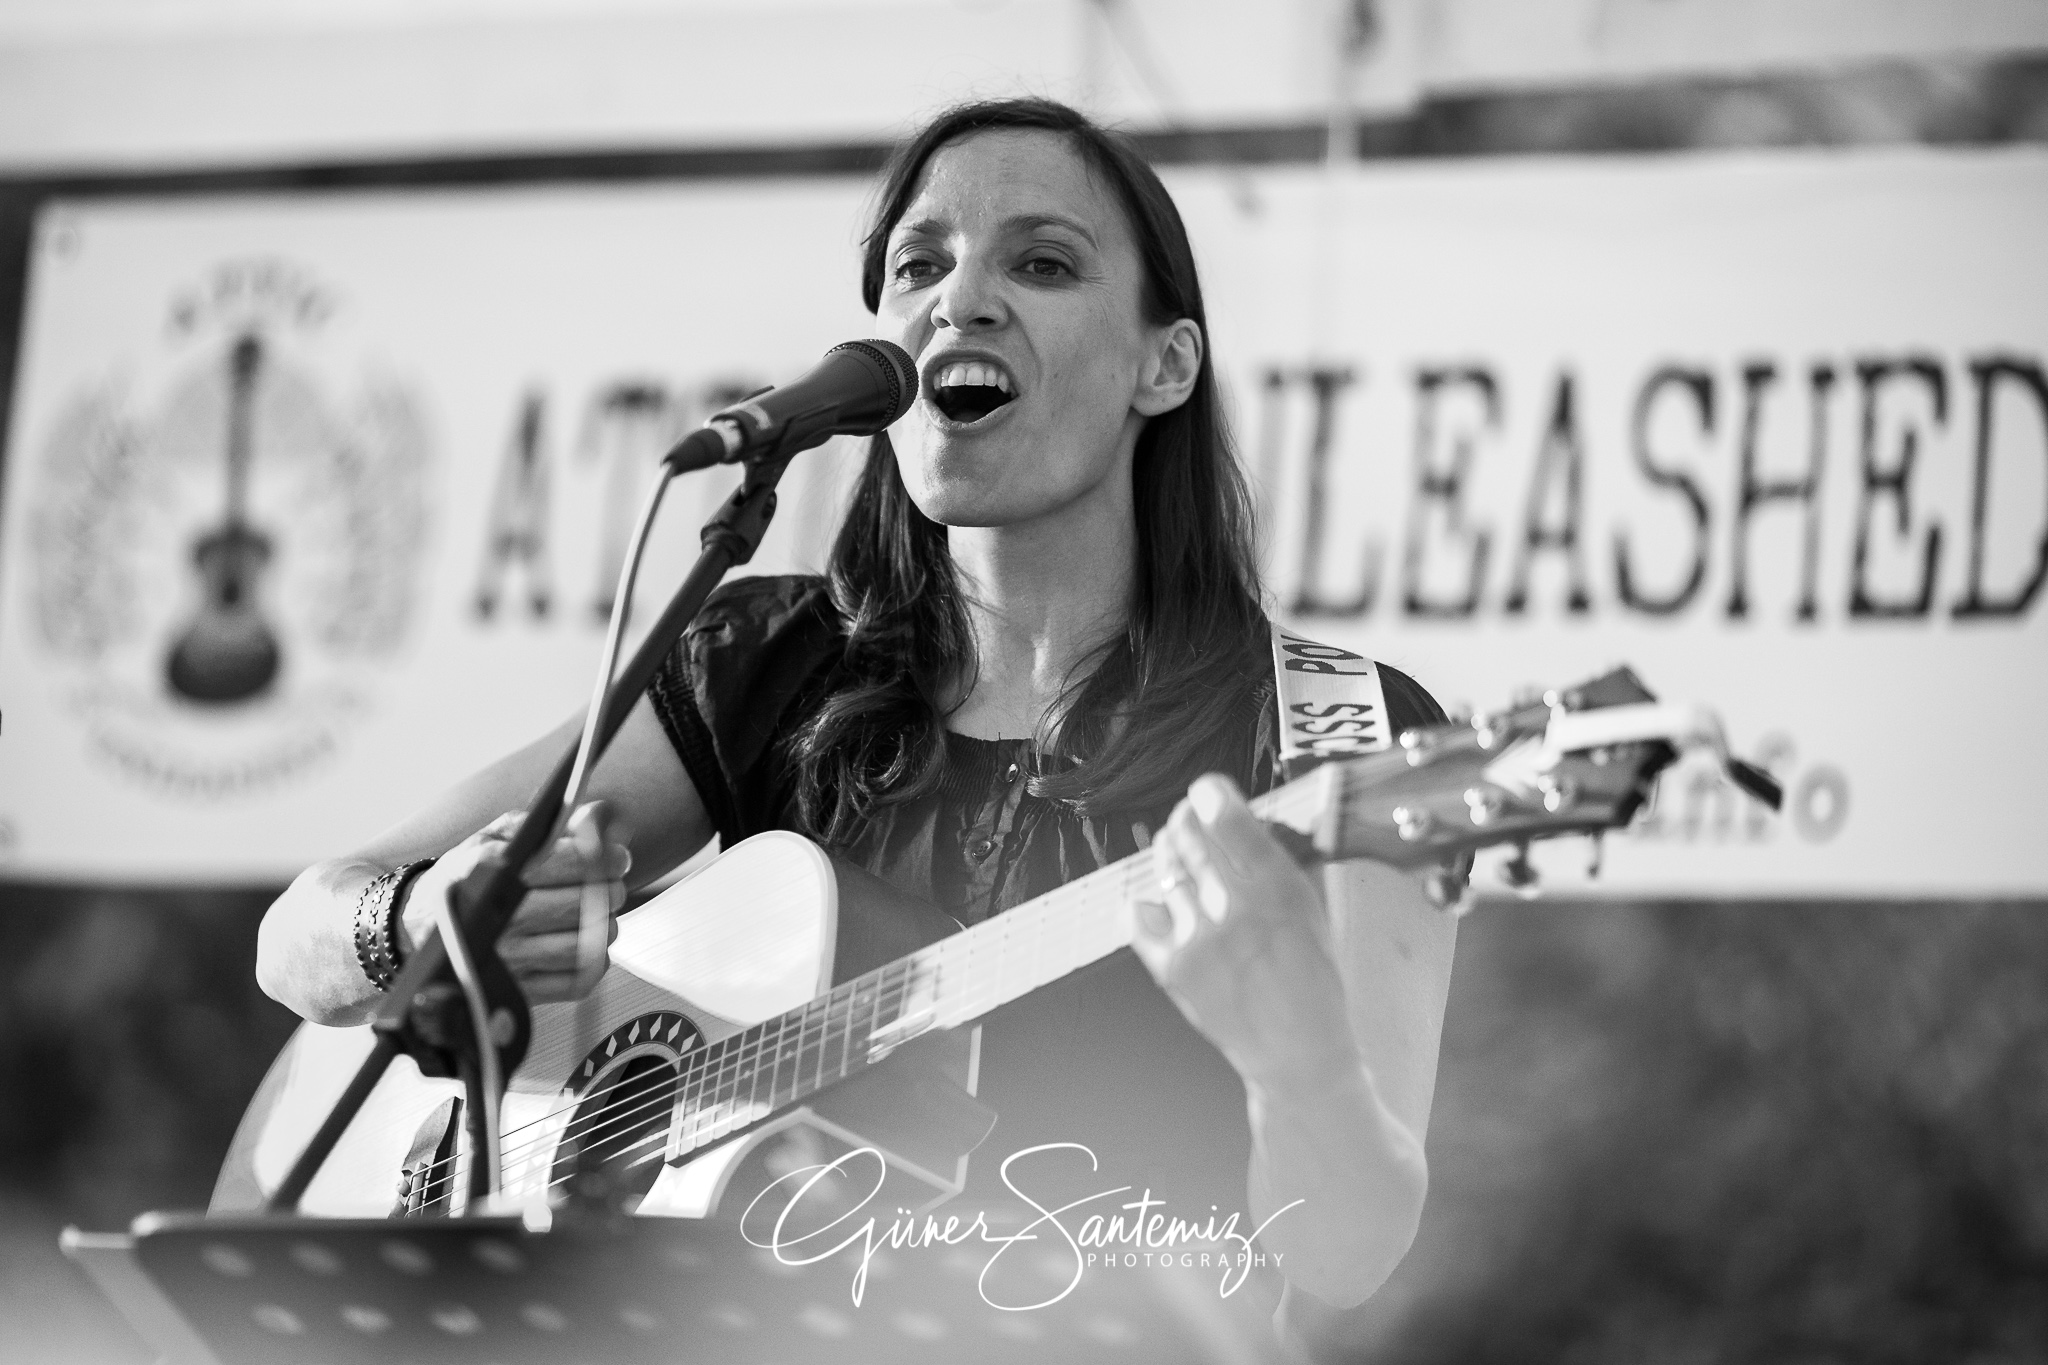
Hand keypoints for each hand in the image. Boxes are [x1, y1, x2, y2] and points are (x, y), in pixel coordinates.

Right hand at [398, 803, 630, 1003]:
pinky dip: (594, 961)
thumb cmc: (465, 878)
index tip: (617, 855)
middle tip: (610, 882)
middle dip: (610, 888)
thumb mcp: (495, 838)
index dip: (605, 855)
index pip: (573, 861)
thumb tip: (599, 814)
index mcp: (496, 872)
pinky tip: (584, 943)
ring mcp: (510, 959)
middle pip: (586, 902)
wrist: (415, 929)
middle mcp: (502, 918)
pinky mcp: (519, 992)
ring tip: (597, 912)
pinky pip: (579, 981)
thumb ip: (548, 823)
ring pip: (588, 943)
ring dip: (605, 924)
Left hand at [1132, 774, 1363, 1093]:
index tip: (1206, 790)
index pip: (1228, 818)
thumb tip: (1241, 817)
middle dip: (1185, 819)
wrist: (1298, 1053)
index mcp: (1279, 889)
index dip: (1210, 794)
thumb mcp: (1312, 911)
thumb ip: (1278, 864)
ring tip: (1174, 850)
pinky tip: (1158, 902)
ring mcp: (1200, 939)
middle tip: (1187, 818)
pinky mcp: (1173, 968)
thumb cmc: (1311, 980)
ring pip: (1166, 869)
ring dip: (1167, 852)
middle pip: (1189, 835)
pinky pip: (1138, 915)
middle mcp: (1236, 908)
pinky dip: (1145, 903)